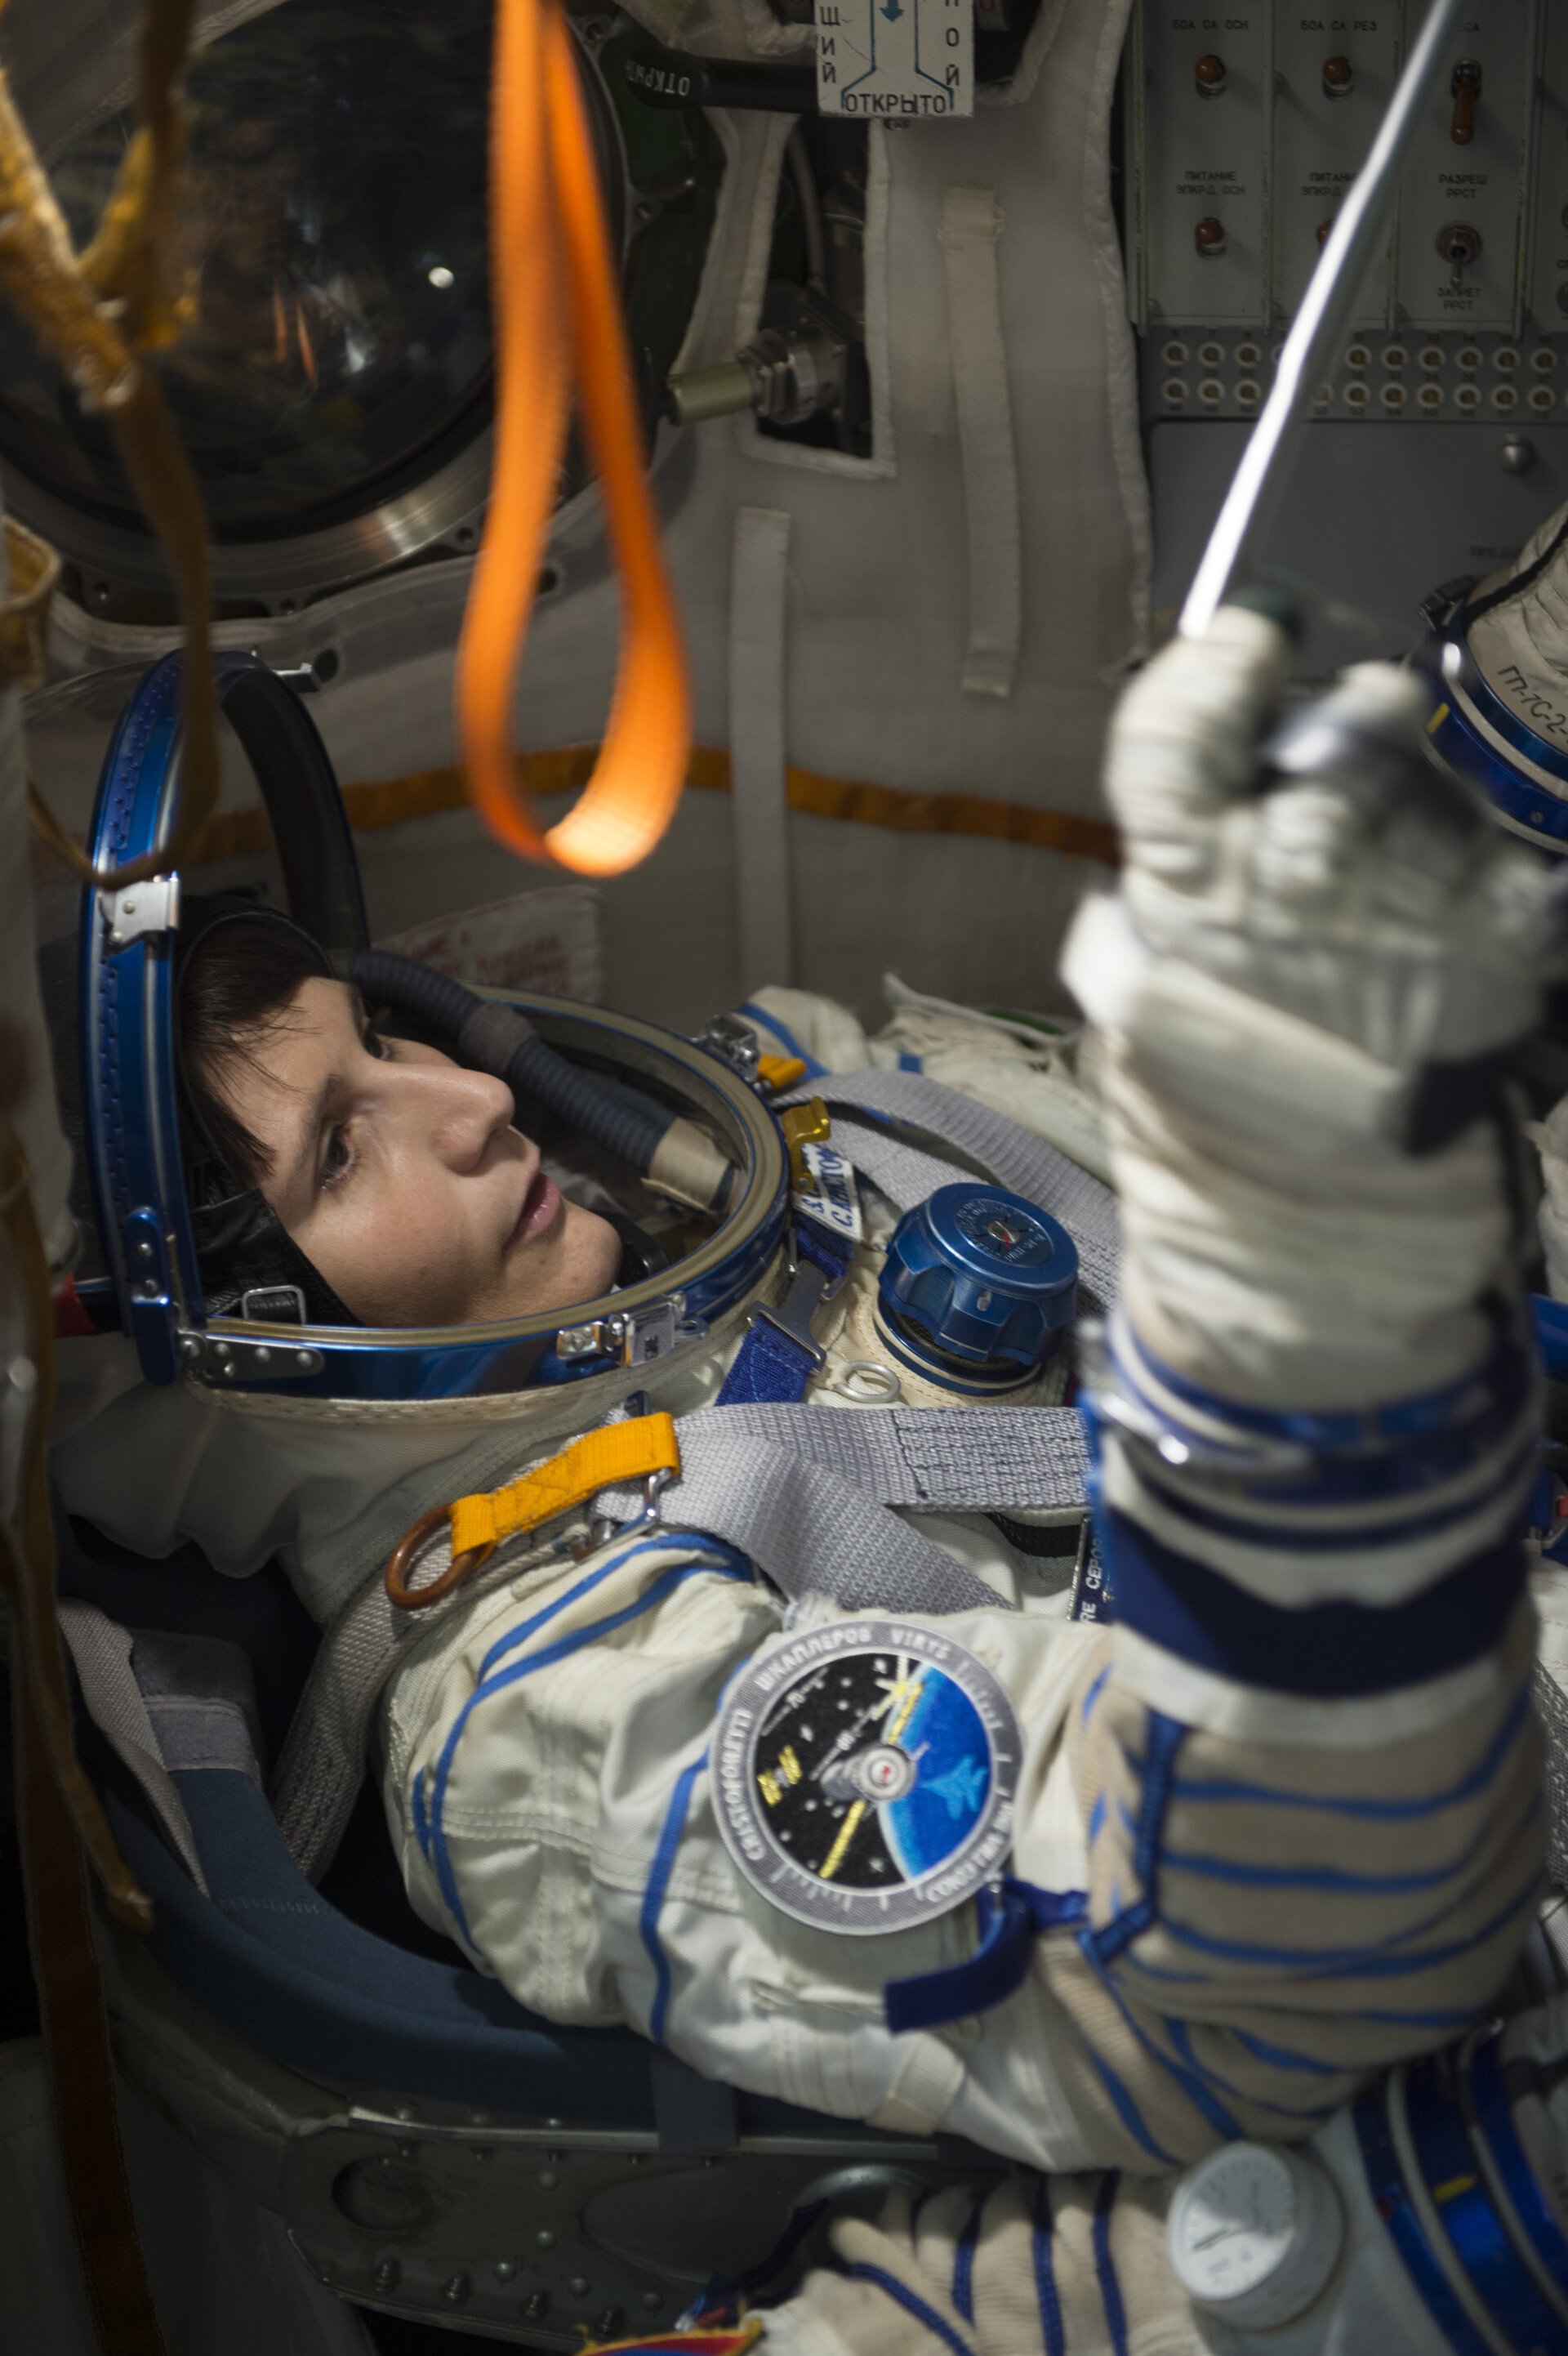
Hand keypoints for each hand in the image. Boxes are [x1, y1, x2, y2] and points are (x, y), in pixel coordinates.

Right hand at [1062, 606, 1562, 1404]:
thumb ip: (1178, 898)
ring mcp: (1400, 906)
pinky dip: (1490, 891)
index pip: (1180, 729)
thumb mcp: (1146, 1012)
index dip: (1215, 668)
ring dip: (1420, 816)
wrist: (1321, 1242)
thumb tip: (1199, 806)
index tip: (1248, 638)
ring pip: (1428, 787)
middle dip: (1355, 729)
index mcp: (1184, 895)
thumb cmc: (1223, 1131)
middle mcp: (1290, 878)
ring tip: (1403, 899)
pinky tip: (1459, 944)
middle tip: (1355, 760)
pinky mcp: (1496, 944)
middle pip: (1338, 730)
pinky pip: (1504, 862)